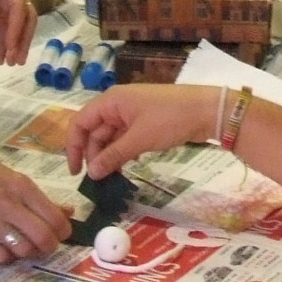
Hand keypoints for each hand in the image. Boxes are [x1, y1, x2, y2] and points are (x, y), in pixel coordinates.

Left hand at [0, 0, 36, 64]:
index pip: (18, 4)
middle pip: (25, 14)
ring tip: (9, 62)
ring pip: (17, 22)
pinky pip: (4, 24)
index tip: (11, 46)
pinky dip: (3, 39)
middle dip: (22, 37)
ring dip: (15, 42)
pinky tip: (0, 55)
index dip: (16, 26)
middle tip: (16, 60)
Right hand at [0, 143, 69, 263]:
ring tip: (26, 247)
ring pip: (24, 250)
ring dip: (30, 253)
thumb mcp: (12, 176)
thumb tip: (67, 211)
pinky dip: (8, 257)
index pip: (55, 218)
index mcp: (21, 187)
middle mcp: (8, 205)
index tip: (61, 233)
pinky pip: (0, 257)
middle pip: (43, 238)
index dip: (64, 231)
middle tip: (46, 245)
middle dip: (50, 246)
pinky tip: (6, 248)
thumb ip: (39, 197)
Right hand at [66, 86, 218, 179]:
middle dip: (93, 155)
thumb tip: (92, 173)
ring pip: (110, 137)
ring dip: (108, 157)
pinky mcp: (145, 123)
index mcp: (110, 101)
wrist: (207, 110)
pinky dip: (122, 153)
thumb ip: (113, 156)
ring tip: (110, 179)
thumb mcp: (139, 139)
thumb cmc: (169, 119)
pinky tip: (124, 168)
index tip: (76, 172)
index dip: (74, 146)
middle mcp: (117, 105)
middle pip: (94, 131)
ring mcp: (132, 114)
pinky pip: (125, 139)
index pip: (80, 122)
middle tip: (97, 180)